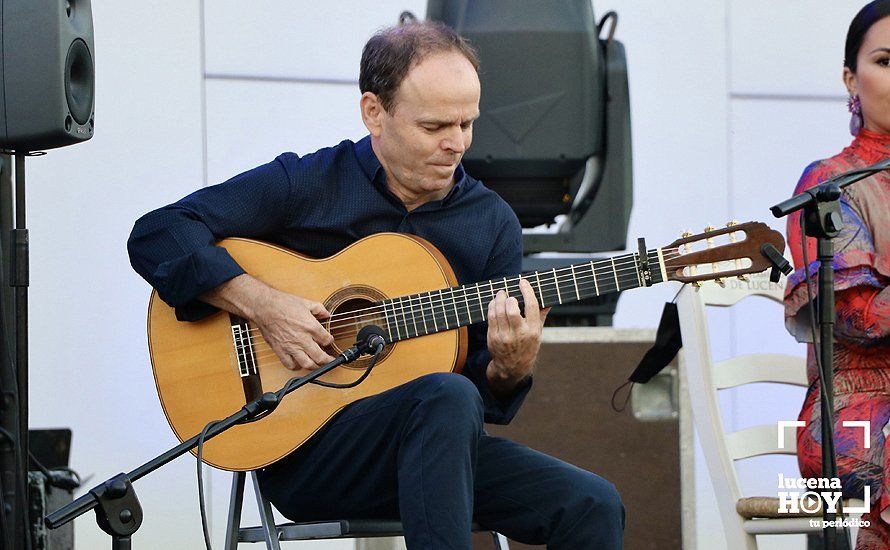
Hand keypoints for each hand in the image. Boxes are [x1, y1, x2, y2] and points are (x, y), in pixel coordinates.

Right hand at [252, 286, 335, 370]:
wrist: (264, 307)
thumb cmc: (283, 304)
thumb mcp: (305, 302)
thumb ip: (319, 309)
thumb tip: (326, 314)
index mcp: (311, 326)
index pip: (327, 340)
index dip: (330, 341)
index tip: (329, 341)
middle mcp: (302, 339)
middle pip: (320, 357)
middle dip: (327, 360)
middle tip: (329, 360)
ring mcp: (291, 346)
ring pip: (307, 364)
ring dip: (314, 366)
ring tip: (317, 364)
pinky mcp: (280, 350)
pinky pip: (290, 365)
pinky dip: (296, 366)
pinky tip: (298, 362)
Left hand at [486, 278, 549, 393]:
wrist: (512, 367)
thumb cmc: (527, 346)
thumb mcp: (538, 332)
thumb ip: (541, 315)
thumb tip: (549, 299)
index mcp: (533, 330)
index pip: (532, 306)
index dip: (527, 291)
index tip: (523, 282)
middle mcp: (519, 334)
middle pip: (512, 309)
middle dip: (509, 298)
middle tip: (509, 294)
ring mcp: (505, 336)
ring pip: (499, 312)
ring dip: (499, 299)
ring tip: (501, 294)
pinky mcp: (493, 337)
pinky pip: (491, 317)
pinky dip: (492, 306)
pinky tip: (494, 303)